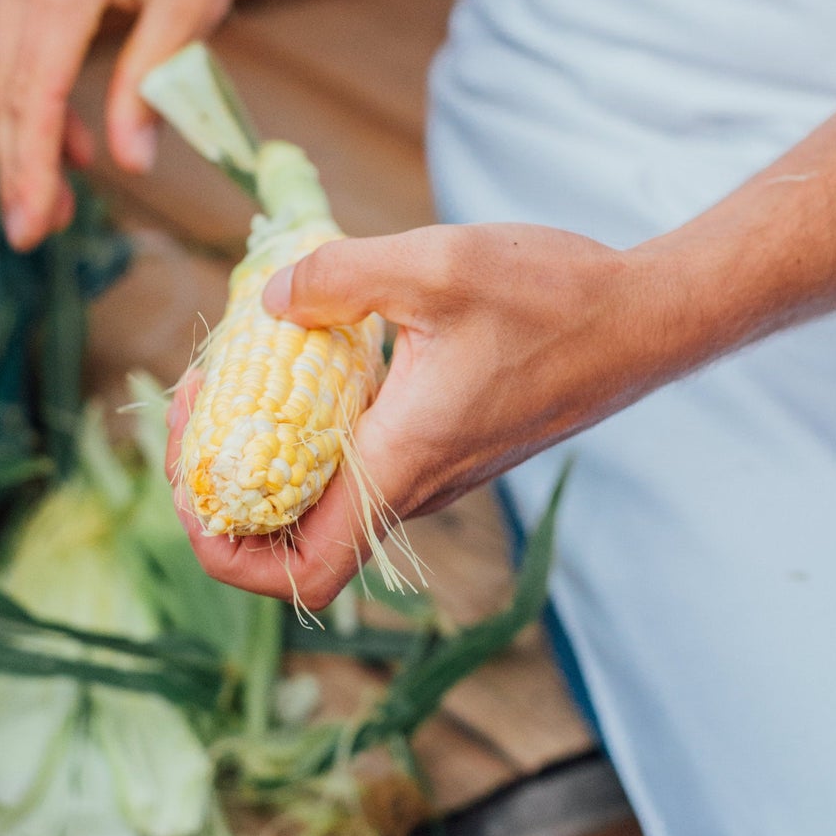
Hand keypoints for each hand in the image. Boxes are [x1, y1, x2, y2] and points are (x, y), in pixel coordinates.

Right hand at [0, 0, 259, 249]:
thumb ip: (153, 82)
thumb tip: (128, 163)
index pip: (35, 94)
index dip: (32, 168)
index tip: (28, 228)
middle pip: (7, 89)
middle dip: (22, 165)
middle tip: (40, 233)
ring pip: (7, 69)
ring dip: (31, 134)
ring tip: (64, 197)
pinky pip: (18, 40)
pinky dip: (38, 92)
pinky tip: (75, 134)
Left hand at [167, 223, 691, 608]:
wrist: (645, 318)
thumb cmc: (555, 296)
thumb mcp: (435, 264)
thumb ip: (337, 277)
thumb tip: (270, 302)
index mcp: (401, 463)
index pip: (299, 571)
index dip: (226, 552)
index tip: (190, 484)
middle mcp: (414, 485)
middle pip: (293, 538)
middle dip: (223, 487)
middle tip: (194, 405)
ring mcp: (434, 471)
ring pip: (323, 497)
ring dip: (263, 453)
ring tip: (231, 374)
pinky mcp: (449, 446)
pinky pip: (359, 461)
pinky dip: (310, 428)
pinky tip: (305, 357)